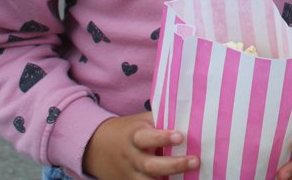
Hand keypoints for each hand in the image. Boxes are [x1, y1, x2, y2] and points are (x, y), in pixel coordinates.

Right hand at [82, 112, 198, 179]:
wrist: (96, 147)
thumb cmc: (128, 131)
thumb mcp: (140, 121)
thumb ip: (160, 121)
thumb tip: (188, 116)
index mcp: (134, 136)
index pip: (147, 138)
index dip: (163, 138)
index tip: (180, 136)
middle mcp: (131, 157)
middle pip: (151, 165)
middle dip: (174, 165)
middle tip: (195, 161)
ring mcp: (129, 174)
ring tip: (189, 178)